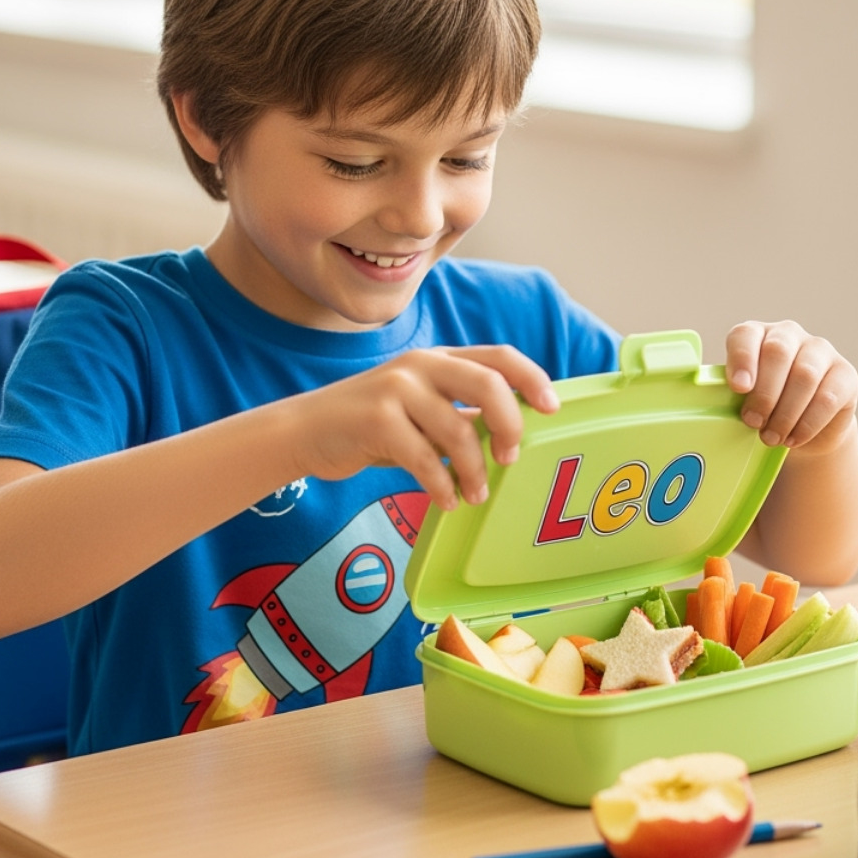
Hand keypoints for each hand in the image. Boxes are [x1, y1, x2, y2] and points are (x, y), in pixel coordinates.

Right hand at [287, 346, 559, 510]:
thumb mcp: (419, 408)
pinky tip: (447, 501)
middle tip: (511, 458)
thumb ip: (459, 414)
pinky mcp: (376, 419)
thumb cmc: (372, 424)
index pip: (499, 356)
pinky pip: (425, 459)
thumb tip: (512, 438)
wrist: (306, 430)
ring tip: (476, 494)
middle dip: (510, 425)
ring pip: (458, 431)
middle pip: (488, 384)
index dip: (532, 379)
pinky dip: (442, 486)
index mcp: (438, 358)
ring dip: (475, 471)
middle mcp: (421, 364)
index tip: (552, 408)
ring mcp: (397, 388)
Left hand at [725, 320, 857, 453]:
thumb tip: (707, 398)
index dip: (741, 359)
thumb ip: (728, 393)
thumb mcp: (742, 398)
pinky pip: (828, 397)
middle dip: (763, 392)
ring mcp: (821, 351)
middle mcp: (789, 335)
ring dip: (785, 412)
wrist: (804, 428)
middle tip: (753, 422)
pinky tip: (794, 438)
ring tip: (771, 437)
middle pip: (777, 352)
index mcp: (756, 335)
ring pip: (804, 375)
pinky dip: (807, 423)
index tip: (738, 388)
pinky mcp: (845, 374)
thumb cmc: (764, 408)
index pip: (746, 335)